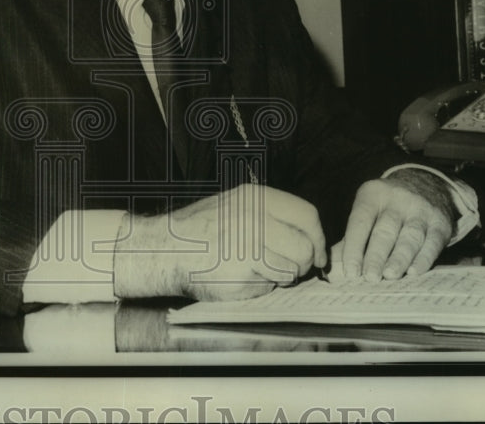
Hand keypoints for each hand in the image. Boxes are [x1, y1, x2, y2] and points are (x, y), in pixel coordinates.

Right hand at [114, 184, 325, 301]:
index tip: (319, 253)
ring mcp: (248, 248)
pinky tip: (242, 276)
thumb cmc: (203, 228)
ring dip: (282, 276)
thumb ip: (272, 214)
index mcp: (255, 198)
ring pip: (291, 270)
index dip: (318, 238)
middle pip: (305, 247)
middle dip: (304, 263)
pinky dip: (262, 286)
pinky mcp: (241, 276)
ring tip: (259, 269)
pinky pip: (269, 286)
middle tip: (292, 267)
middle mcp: (254, 219)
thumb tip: (311, 236)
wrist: (165, 248)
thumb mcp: (236, 204)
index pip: (308, 215)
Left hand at [341, 172, 454, 280]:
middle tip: (370, 277)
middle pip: (385, 230)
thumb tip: (332, 267)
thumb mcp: (368, 210)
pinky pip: (432, 242)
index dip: (354, 247)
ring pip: (409, 237)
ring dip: (399, 258)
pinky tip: (414, 272)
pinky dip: (423, 259)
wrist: (426, 186)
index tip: (351, 272)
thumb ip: (351, 238)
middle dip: (376, 256)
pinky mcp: (440, 223)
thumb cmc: (387, 207)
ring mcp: (421, 210)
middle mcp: (397, 199)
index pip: (360, 221)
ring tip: (390, 276)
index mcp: (372, 194)